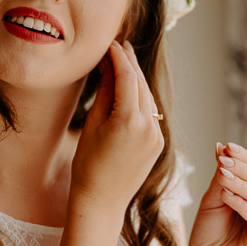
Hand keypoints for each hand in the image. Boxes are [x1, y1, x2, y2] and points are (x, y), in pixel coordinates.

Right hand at [70, 40, 163, 209]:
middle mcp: (149, 127)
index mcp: (129, 121)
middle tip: (120, 45)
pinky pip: (152, 113)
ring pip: (149, 98)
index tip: (111, 44)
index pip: (128, 78)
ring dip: (137, 79)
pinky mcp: (158, 143)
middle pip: (141, 85)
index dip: (119, 57)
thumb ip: (105, 93)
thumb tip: (108, 67)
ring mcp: (157, 136)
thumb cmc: (88, 165)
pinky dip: (142, 98)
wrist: (102, 201)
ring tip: (125, 62)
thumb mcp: (92, 125)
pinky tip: (132, 89)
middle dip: (131, 63)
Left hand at [186, 142, 246, 245]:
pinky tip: (226, 195)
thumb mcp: (212, 200)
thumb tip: (221, 147)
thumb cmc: (207, 237)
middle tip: (223, 160)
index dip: (242, 157)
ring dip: (241, 183)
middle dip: (241, 167)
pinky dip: (242, 203)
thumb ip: (220, 178)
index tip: (225, 147)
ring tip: (222, 175)